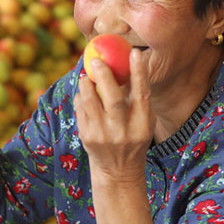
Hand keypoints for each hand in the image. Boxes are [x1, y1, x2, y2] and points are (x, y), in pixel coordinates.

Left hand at [74, 48, 154, 182]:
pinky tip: (84, 94)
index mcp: (142, 124)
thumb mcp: (143, 122)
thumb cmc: (132, 138)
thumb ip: (136, 99)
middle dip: (104, 76)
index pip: (142, 95)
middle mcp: (123, 130)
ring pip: (91, 103)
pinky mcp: (86, 137)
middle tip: (96, 61)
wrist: (118, 171)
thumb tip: (126, 64)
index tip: (135, 53)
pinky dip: (81, 97)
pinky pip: (80, 110)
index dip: (139, 72)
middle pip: (113, 99)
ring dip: (87, 85)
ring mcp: (103, 135)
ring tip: (87, 76)